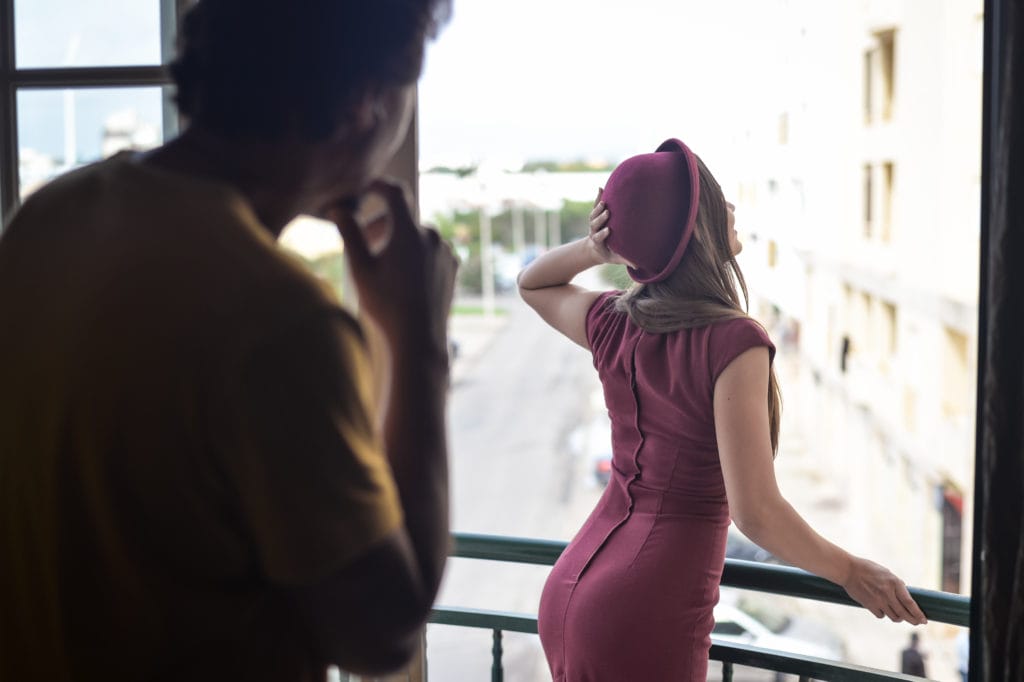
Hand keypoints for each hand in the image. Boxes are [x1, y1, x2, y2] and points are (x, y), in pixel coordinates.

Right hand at [329, 179, 457, 356]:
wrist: (419, 338)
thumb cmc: (386, 304)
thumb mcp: (360, 268)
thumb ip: (350, 233)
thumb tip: (338, 208)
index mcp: (408, 231)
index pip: (394, 192)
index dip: (378, 185)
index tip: (366, 188)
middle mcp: (431, 235)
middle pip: (403, 218)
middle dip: (381, 224)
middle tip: (363, 241)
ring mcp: (445, 250)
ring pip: (417, 235)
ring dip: (399, 240)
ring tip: (383, 264)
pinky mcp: (453, 265)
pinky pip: (431, 250)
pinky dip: (416, 253)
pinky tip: (404, 276)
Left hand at [587, 188, 634, 267]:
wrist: (596, 249)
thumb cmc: (609, 254)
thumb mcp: (615, 259)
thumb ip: (625, 261)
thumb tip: (637, 266)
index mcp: (598, 242)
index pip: (598, 237)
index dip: (601, 234)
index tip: (608, 230)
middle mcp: (594, 231)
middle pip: (594, 224)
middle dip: (600, 218)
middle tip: (606, 213)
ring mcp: (593, 222)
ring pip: (593, 214)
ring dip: (598, 208)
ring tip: (604, 201)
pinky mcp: (595, 216)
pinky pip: (595, 206)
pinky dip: (598, 197)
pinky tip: (601, 188)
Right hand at [842, 557, 927, 624]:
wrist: (848, 570)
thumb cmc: (868, 569)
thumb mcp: (886, 573)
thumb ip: (896, 585)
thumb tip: (905, 597)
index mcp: (894, 583)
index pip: (910, 603)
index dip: (918, 613)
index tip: (924, 620)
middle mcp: (888, 593)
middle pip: (904, 613)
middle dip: (913, 620)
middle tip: (917, 623)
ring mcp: (878, 600)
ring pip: (894, 616)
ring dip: (898, 617)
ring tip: (899, 616)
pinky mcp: (869, 605)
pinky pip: (881, 615)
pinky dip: (883, 614)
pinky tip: (882, 609)